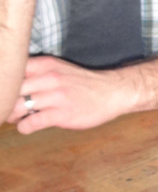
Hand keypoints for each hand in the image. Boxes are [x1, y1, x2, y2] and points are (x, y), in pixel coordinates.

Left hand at [9, 57, 126, 132]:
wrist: (112, 92)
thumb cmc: (84, 83)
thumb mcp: (59, 69)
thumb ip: (37, 73)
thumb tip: (12, 84)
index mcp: (46, 64)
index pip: (13, 70)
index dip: (5, 83)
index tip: (7, 92)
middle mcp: (49, 77)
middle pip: (12, 90)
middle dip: (6, 102)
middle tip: (9, 109)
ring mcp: (56, 96)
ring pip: (18, 107)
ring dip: (13, 116)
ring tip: (18, 118)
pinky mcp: (61, 114)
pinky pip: (31, 122)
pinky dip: (24, 127)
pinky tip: (28, 126)